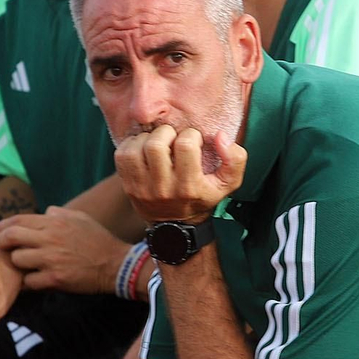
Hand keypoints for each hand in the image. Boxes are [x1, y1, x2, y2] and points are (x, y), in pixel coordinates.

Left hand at [0, 206, 127, 294]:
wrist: (115, 264)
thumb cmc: (98, 240)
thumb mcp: (80, 218)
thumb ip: (59, 213)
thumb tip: (44, 213)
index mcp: (54, 222)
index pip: (18, 220)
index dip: (2, 226)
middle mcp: (49, 239)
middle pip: (11, 238)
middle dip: (1, 243)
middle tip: (1, 248)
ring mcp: (51, 260)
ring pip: (17, 260)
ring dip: (18, 263)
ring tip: (25, 266)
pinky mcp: (55, 279)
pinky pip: (29, 281)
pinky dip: (29, 282)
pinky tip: (35, 280)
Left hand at [114, 125, 245, 224]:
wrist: (176, 226)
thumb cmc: (203, 197)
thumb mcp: (228, 184)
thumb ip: (235, 159)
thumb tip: (219, 136)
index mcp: (189, 187)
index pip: (186, 145)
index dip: (191, 135)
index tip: (193, 140)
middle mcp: (164, 189)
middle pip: (156, 144)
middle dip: (166, 132)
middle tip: (172, 138)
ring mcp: (142, 188)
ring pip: (136, 147)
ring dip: (147, 137)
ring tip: (158, 142)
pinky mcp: (128, 186)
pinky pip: (122, 155)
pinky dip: (131, 144)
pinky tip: (143, 148)